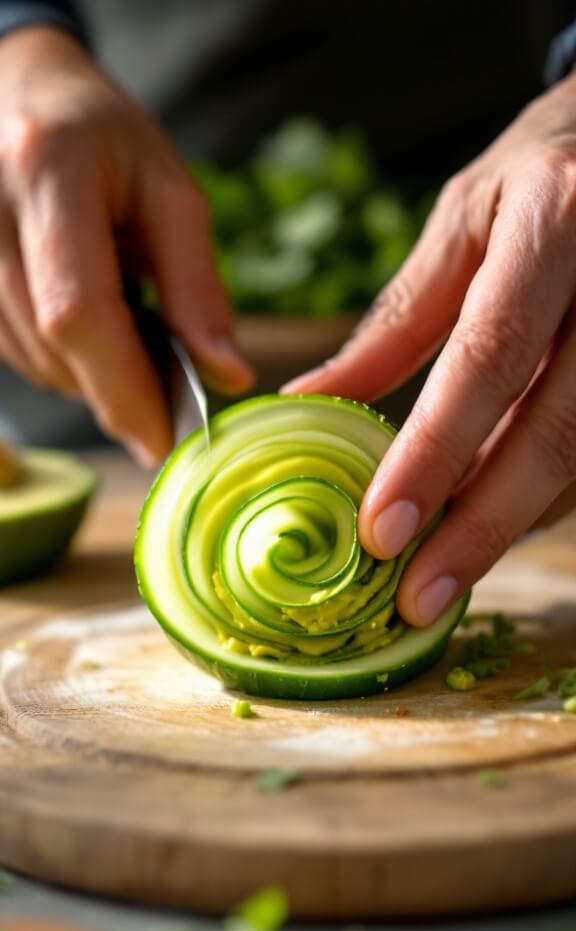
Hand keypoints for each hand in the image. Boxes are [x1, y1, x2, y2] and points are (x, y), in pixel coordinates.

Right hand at [0, 27, 253, 464]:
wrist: (18, 94)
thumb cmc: (103, 138)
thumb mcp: (169, 191)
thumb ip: (196, 286)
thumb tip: (226, 375)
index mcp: (48, 170)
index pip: (79, 310)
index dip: (124, 388)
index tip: (164, 441)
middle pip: (53, 347)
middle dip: (118, 389)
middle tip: (167, 385)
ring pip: (33, 361)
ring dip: (90, 373)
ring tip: (126, 325)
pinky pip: (15, 353)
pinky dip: (62, 359)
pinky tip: (86, 320)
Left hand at [284, 73, 575, 625]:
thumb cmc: (538, 174)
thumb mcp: (462, 223)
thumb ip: (397, 322)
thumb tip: (309, 402)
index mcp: (554, 224)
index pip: (490, 358)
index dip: (437, 452)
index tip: (382, 531)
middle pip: (553, 430)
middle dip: (481, 527)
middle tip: (418, 598)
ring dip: (509, 522)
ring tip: (441, 574)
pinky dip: (541, 497)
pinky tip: (488, 521)